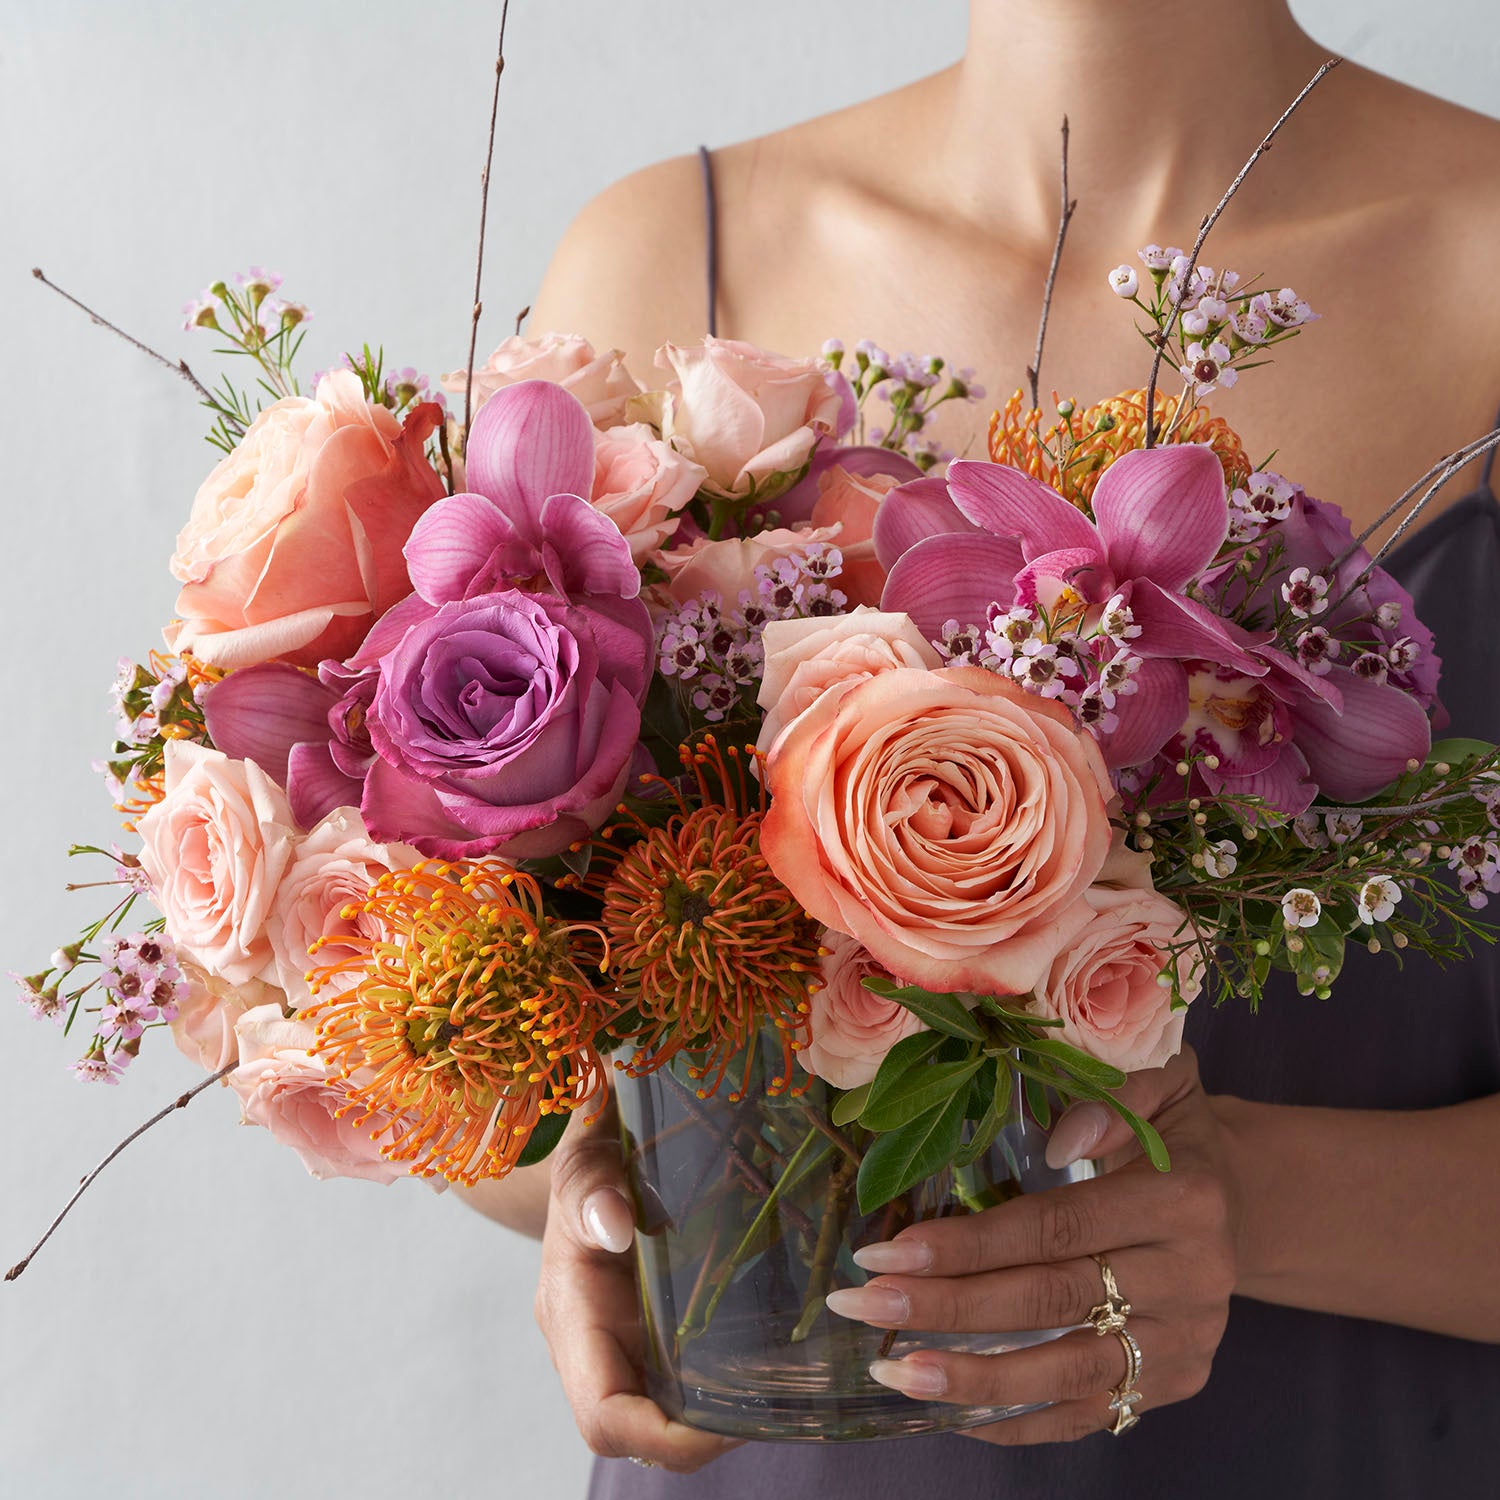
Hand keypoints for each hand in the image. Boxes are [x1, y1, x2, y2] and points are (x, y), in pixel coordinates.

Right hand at [535, 1102, 740, 1472]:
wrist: (596, 1150)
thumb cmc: (589, 1152)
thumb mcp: (587, 1157)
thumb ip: (591, 1186)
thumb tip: (614, 1224)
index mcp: (572, 1315)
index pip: (604, 1415)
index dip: (662, 1437)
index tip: (727, 1422)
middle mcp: (593, 1344)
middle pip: (640, 1430)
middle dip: (703, 1435)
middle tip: (775, 1405)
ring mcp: (622, 1339)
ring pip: (664, 1411)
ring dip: (716, 1415)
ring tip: (784, 1387)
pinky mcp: (650, 1327)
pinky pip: (681, 1378)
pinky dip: (720, 1382)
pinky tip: (770, 1357)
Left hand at [823, 1047, 1237, 1443]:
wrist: (1242, 1199)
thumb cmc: (1172, 1130)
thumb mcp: (1160, 1080)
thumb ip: (1116, 1091)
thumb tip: (1061, 1137)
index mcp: (1185, 1199)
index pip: (1057, 1229)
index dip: (970, 1243)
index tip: (888, 1251)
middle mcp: (1193, 1279)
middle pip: (1051, 1302)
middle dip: (947, 1309)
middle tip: (862, 1308)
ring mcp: (1186, 1341)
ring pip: (1067, 1374)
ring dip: (972, 1380)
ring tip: (894, 1373)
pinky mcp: (1174, 1382)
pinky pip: (1090, 1414)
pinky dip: (1018, 1420)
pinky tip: (950, 1411)